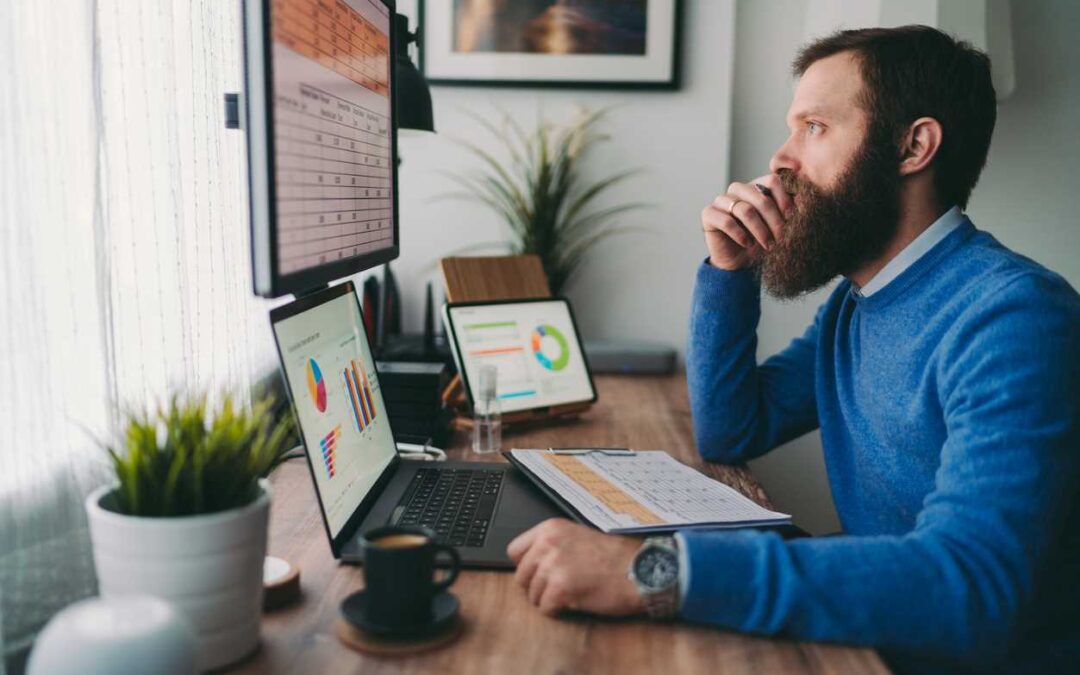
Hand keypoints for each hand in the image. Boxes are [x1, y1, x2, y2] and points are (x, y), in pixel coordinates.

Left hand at [507, 518, 644, 617]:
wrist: (641, 570)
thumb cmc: (615, 557)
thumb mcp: (578, 537)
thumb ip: (553, 545)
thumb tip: (530, 564)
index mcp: (550, 529)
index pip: (514, 551)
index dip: (527, 566)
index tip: (541, 572)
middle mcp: (548, 543)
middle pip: (521, 576)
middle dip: (537, 586)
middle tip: (560, 588)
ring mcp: (554, 565)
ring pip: (532, 594)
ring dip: (549, 600)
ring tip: (572, 594)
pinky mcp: (561, 587)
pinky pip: (545, 608)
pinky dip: (558, 611)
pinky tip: (575, 602)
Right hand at [700, 174, 792, 270]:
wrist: (740, 262)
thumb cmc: (762, 241)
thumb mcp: (780, 225)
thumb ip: (790, 210)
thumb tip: (806, 200)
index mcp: (756, 187)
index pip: (772, 181)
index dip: (784, 199)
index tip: (792, 218)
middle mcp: (738, 190)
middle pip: (759, 196)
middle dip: (774, 220)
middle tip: (782, 238)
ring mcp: (722, 200)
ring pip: (745, 210)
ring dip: (760, 230)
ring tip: (767, 245)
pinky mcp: (709, 214)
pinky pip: (726, 221)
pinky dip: (740, 234)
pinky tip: (747, 244)